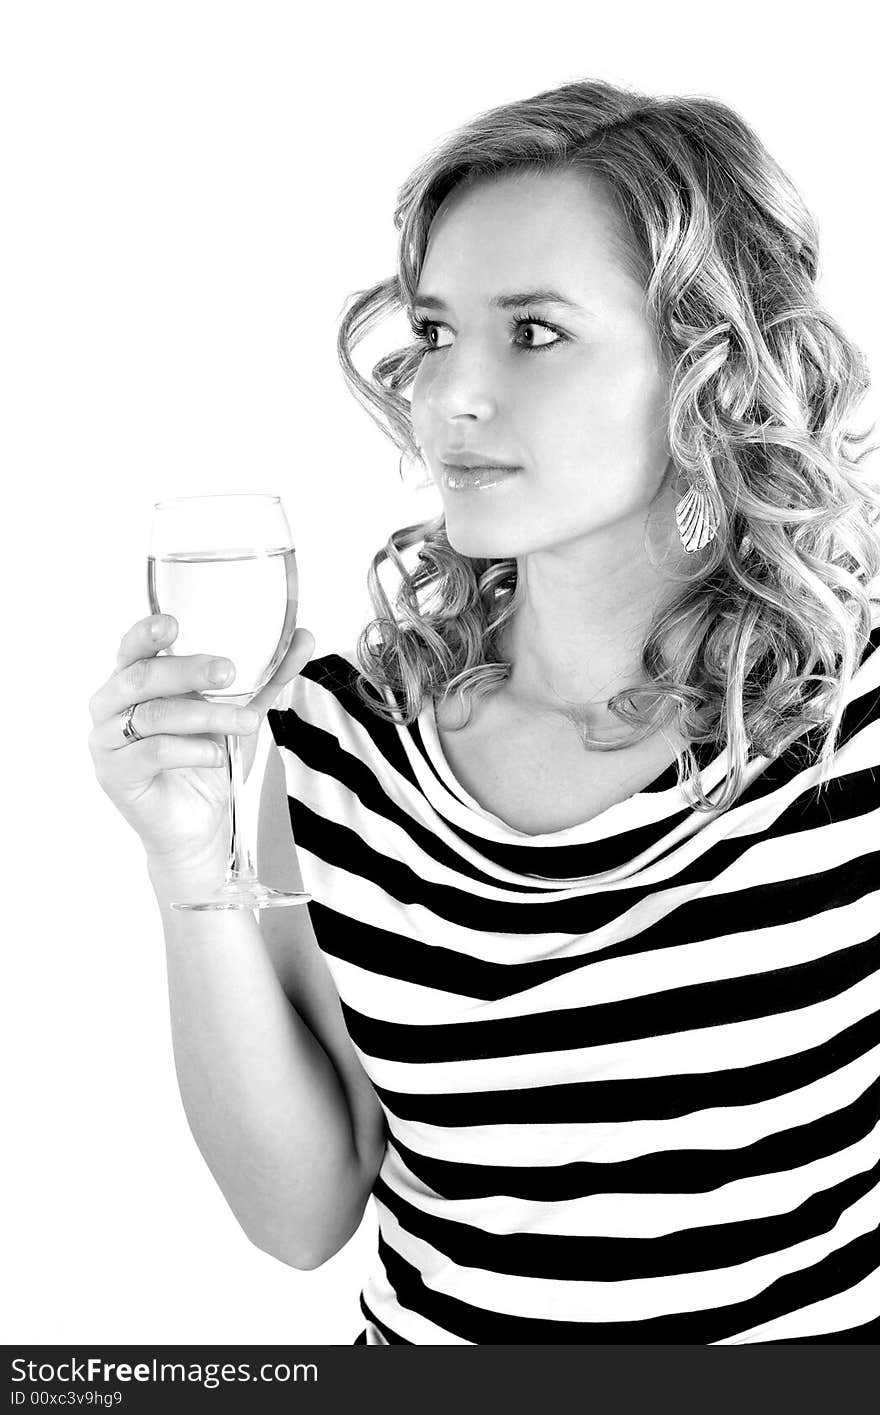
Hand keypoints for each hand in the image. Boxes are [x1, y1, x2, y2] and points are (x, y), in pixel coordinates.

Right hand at [88, 614, 314, 870]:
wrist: (195, 825)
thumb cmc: (205, 758)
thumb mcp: (238, 710)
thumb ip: (267, 676)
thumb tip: (305, 637)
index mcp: (134, 681)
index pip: (131, 647)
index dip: (146, 632)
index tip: (173, 623)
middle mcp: (112, 706)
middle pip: (142, 676)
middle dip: (188, 671)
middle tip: (229, 672)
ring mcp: (107, 741)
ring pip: (153, 715)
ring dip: (206, 715)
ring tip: (246, 723)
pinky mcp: (115, 775)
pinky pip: (152, 753)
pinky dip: (191, 750)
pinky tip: (217, 754)